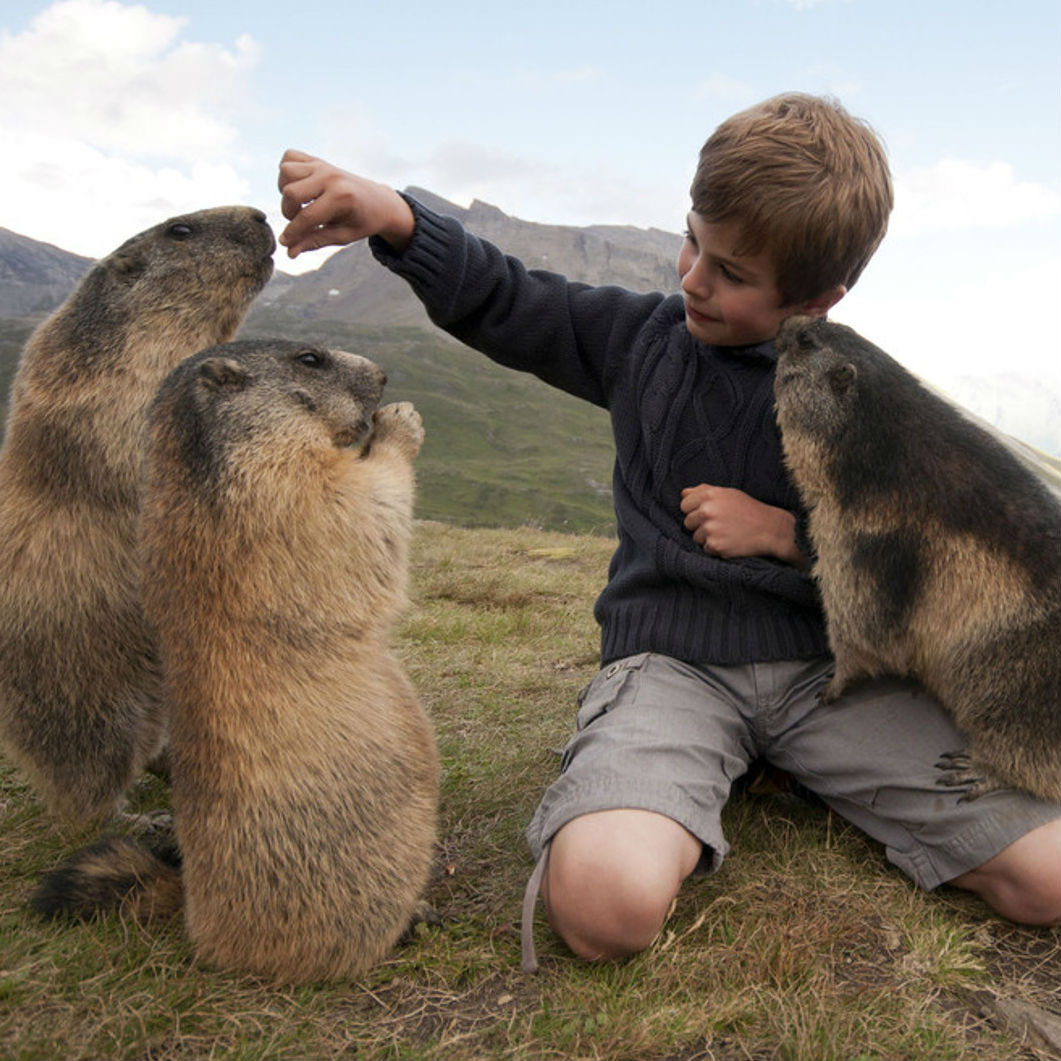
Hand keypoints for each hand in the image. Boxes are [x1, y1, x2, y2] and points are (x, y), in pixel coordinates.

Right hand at [276, 149, 414, 257]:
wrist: (379, 201)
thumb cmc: (362, 221)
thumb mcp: (343, 236)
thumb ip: (316, 241)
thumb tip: (289, 252)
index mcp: (341, 197)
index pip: (307, 216)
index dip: (293, 233)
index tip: (286, 243)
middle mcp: (330, 177)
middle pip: (290, 192)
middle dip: (289, 212)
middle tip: (302, 222)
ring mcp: (323, 165)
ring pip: (286, 171)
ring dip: (286, 190)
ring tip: (300, 204)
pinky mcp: (317, 160)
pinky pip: (290, 156)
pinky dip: (287, 171)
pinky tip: (298, 186)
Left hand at [680, 484, 803, 565]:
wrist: (770, 530)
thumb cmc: (749, 510)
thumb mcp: (728, 494)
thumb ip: (704, 491)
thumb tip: (683, 493)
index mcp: (709, 495)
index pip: (684, 505)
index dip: (695, 510)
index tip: (708, 513)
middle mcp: (707, 511)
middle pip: (688, 522)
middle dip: (700, 525)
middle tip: (720, 524)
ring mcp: (710, 529)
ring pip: (695, 537)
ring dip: (708, 538)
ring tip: (727, 533)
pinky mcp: (714, 546)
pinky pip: (705, 549)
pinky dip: (715, 548)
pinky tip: (729, 542)